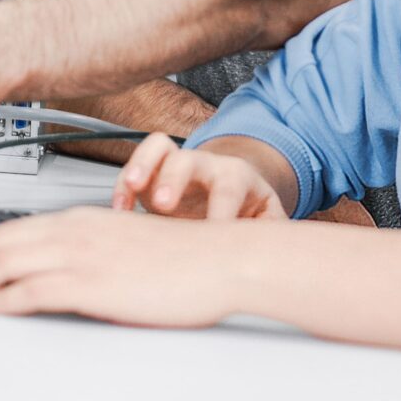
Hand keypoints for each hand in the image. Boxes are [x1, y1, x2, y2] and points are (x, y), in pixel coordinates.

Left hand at [0, 206, 247, 325]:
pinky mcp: (95, 283)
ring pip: (8, 263)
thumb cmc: (183, 259)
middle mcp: (74, 230)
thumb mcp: (124, 249)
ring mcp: (83, 255)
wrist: (223, 259)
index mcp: (80, 220)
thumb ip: (88, 256)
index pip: (11, 231)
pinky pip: (35, 290)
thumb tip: (58, 275)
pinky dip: (2, 299)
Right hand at [110, 134, 286, 220]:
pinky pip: (134, 168)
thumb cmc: (248, 210)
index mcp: (237, 176)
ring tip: (130, 188)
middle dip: (175, 179)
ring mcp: (176, 166)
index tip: (214, 235)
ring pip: (158, 148)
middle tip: (165, 204)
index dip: (221, 211)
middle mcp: (205, 164)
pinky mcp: (153, 175)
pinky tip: (119, 210)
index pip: (230, 188)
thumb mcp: (268, 219)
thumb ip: (273, 232)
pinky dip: (122, 188)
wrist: (232, 192)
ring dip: (141, 166)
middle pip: (189, 159)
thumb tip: (281, 252)